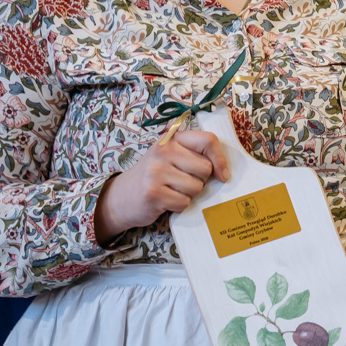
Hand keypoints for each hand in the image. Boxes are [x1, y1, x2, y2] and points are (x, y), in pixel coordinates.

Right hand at [94, 128, 229, 243]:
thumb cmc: (154, 177)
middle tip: (182, 182)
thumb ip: (194, 155)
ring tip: (172, 191)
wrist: (120, 197)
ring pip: (196, 187)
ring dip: (189, 195)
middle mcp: (162, 151)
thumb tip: (225, 172)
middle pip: (205, 169)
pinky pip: (184, 202)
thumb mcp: (170, 157)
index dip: (220, 159)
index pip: (208, 140)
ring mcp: (156, 172)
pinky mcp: (153, 193)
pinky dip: (179, 206)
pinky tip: (165, 201)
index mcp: (170, 139)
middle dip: (200, 180)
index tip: (222, 174)